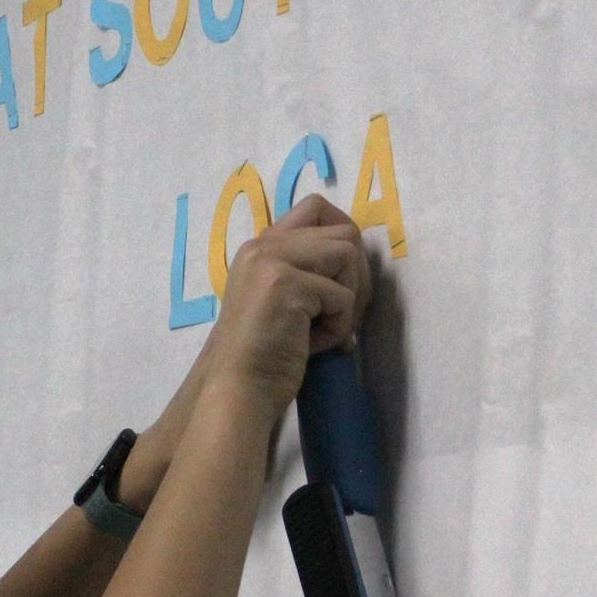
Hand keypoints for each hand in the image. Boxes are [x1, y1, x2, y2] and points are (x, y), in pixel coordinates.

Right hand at [206, 193, 372, 424]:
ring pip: (348, 257)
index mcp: (261, 246)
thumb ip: (306, 271)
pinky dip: (337, 327)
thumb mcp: (282, 299)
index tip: (342, 279)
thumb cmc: (263, 355)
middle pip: (344, 232)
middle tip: (342, 314)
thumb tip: (358, 260)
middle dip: (356, 276)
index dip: (343, 235)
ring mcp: (272, 261)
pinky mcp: (287, 284)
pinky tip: (311, 345)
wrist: (238, 389)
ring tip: (323, 330)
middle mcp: (263, 245)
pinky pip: (343, 296)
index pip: (316, 208)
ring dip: (348, 301)